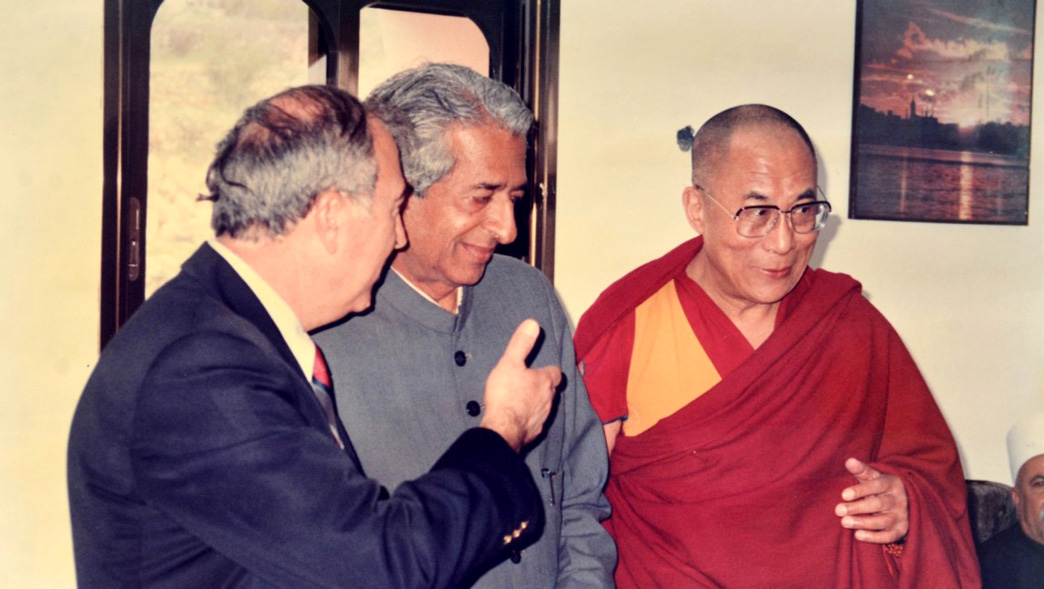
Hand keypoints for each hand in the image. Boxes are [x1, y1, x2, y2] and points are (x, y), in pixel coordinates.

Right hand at [481, 319, 561, 451]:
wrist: (503, 429)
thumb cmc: (506, 394)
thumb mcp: (510, 363)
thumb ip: (521, 344)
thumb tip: (533, 323)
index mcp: (545, 381)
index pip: (556, 373)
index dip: (549, 370)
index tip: (540, 369)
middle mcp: (549, 400)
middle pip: (551, 390)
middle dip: (542, 387)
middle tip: (528, 383)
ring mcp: (543, 417)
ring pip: (544, 407)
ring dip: (535, 403)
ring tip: (521, 400)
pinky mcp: (534, 432)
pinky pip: (535, 423)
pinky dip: (528, 419)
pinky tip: (517, 418)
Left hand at [835, 457, 908, 543]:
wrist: (905, 502)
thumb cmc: (880, 488)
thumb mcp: (873, 477)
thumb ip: (861, 470)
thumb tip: (849, 461)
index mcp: (891, 484)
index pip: (876, 486)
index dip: (860, 490)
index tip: (843, 495)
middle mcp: (898, 500)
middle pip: (878, 504)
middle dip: (857, 508)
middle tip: (838, 510)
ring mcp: (900, 516)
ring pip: (882, 521)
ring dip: (863, 523)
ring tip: (844, 522)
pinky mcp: (900, 530)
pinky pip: (888, 536)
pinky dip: (874, 537)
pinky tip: (858, 535)